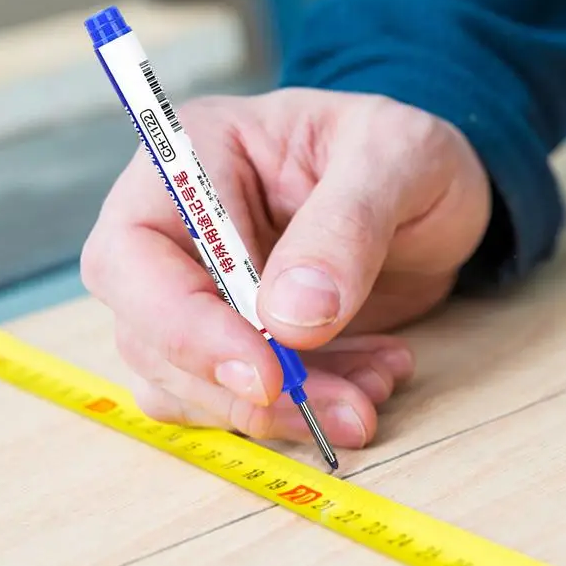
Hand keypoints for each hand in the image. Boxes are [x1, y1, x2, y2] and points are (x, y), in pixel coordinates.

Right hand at [81, 88, 490, 446]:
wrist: (429, 193)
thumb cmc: (403, 152)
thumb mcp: (398, 158)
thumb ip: (345, 228)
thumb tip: (288, 319)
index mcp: (193, 156)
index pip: (135, 251)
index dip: (184, 324)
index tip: (267, 375)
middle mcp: (176, 225)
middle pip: (146, 329)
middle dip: (238, 389)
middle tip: (343, 409)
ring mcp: (197, 286)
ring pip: (183, 381)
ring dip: (274, 412)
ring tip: (369, 392)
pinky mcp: (229, 336)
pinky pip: (230, 399)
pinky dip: (294, 413)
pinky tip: (364, 383)